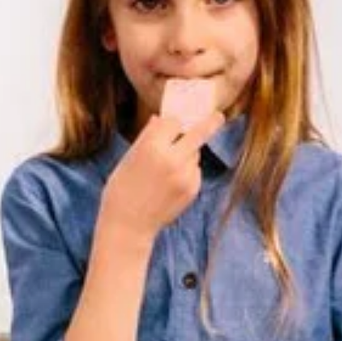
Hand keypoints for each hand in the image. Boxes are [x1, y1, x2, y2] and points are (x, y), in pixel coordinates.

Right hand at [99, 107, 225, 239]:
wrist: (129, 224)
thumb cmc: (122, 188)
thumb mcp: (129, 157)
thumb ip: (148, 137)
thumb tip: (161, 119)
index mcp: (152, 146)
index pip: (173, 122)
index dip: (172, 124)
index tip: (173, 124)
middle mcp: (172, 159)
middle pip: (199, 133)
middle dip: (211, 123)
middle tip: (219, 117)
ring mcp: (185, 176)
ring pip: (195, 154)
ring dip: (187, 154)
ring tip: (166, 170)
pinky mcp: (193, 190)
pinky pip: (195, 172)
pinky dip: (187, 172)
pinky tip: (170, 184)